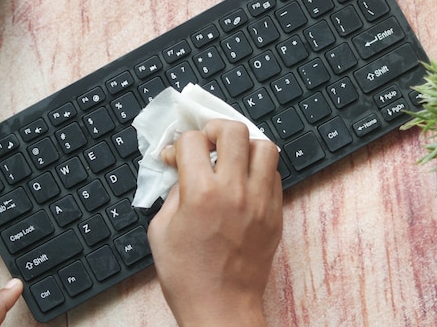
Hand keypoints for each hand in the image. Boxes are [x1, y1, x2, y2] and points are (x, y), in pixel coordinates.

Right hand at [147, 119, 282, 326]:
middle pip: (234, 131)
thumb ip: (172, 191)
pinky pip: (275, 174)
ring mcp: (260, 201)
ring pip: (265, 146)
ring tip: (231, 159)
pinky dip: (259, 169)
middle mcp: (235, 191)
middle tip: (207, 143)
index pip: (192, 141)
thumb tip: (180, 167)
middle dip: (215, 130)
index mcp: (201, 194)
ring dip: (244, 146)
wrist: (221, 306)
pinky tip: (245, 181)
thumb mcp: (161, 230)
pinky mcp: (275, 213)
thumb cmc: (187, 275)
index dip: (178, 144)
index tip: (175, 157)